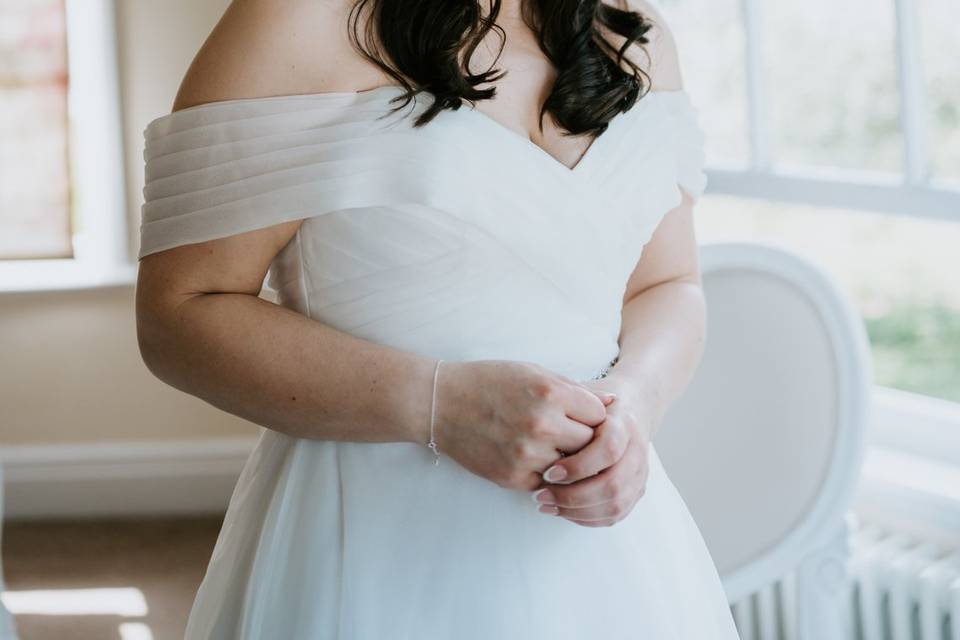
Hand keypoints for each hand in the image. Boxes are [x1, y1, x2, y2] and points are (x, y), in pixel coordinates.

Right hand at [431, 360, 616, 490]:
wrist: (441, 404)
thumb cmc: (489, 382)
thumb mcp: (534, 373)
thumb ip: (575, 389)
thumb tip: (614, 402)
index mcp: (550, 393)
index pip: (600, 414)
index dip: (594, 415)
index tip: (583, 414)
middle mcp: (542, 425)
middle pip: (592, 443)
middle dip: (586, 439)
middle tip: (572, 433)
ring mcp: (527, 455)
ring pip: (573, 468)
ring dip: (568, 460)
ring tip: (552, 445)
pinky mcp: (513, 477)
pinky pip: (548, 482)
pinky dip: (547, 473)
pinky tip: (533, 456)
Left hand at [530, 375, 656, 526]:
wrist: (632, 406)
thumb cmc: (597, 403)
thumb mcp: (581, 395)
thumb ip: (565, 409)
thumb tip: (537, 428)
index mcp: (624, 424)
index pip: (608, 449)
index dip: (578, 466)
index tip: (548, 472)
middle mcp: (637, 449)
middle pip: (613, 483)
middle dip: (574, 495)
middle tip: (541, 495)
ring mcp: (639, 472)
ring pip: (615, 503)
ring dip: (578, 510)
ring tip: (546, 504)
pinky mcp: (636, 490)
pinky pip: (614, 514)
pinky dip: (587, 517)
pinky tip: (562, 511)